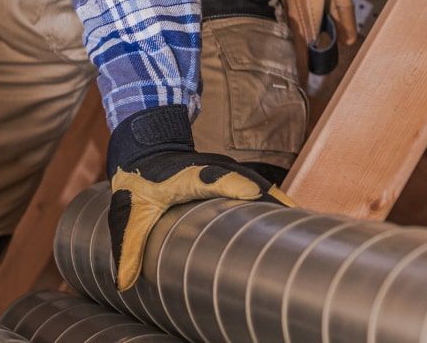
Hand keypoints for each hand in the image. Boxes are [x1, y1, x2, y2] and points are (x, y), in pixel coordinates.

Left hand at [106, 104, 290, 289]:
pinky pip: (260, 188)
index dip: (237, 187)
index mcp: (191, 174)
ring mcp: (228, 171)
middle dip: (274, 202)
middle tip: (297, 225)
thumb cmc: (139, 176)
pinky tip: (289, 221)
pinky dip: (274, 203)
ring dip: (279, 204)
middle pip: (253, 183)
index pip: (218, 178)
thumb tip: (123, 283)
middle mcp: (216, 169)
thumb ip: (128, 246)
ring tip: (303, 227)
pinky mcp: (234, 177)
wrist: (146, 144)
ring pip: (262, 185)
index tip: (255, 195)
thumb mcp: (129, 211)